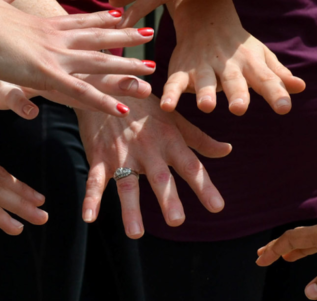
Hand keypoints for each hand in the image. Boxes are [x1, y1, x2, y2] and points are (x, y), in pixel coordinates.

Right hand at [0, 0, 156, 115]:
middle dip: (125, 36)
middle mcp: (54, 37)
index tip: (119, 12)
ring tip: (151, 73)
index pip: (78, 19)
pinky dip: (102, 102)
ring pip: (98, 62)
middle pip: (97, 37)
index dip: (100, 16)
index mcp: (43, 22)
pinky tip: (121, 111)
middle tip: (149, 34)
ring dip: (126, 69)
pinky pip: (80, 91)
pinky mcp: (44, 73)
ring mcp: (52, 55)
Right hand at [76, 94, 232, 237]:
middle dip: (168, 198)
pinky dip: (91, 198)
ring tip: (136, 233)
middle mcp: (147, 148)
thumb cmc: (144, 106)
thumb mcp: (174, 118)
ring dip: (130, 208)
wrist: (106, 84)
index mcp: (169, 140)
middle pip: (159, 176)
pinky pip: (94, 179)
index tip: (217, 207)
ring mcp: (122, 153)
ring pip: (127, 183)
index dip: (204, 186)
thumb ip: (200, 139)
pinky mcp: (99, 155)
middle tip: (177, 220)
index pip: (190, 166)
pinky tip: (89, 217)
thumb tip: (227, 151)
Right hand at [161, 0, 304, 114]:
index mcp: (250, 63)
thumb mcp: (260, 57)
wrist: (205, 18)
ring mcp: (203, 66)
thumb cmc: (239, 45)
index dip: (276, 93)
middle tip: (240, 108)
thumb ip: (277, 75)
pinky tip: (167, 107)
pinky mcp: (181, 69)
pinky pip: (174, 82)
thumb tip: (300, 87)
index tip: (284, 108)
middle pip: (233, 80)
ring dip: (204, 93)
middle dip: (237, 93)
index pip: (266, 79)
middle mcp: (227, 65)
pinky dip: (170, 93)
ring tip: (206, 107)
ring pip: (204, 80)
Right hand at [255, 198, 316, 298]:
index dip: (274, 250)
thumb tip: (308, 293)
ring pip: (313, 240)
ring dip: (296, 249)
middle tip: (262, 257)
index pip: (292, 239)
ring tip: (285, 257)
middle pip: (298, 237)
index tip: (259, 260)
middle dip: (279, 248)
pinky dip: (316, 250)